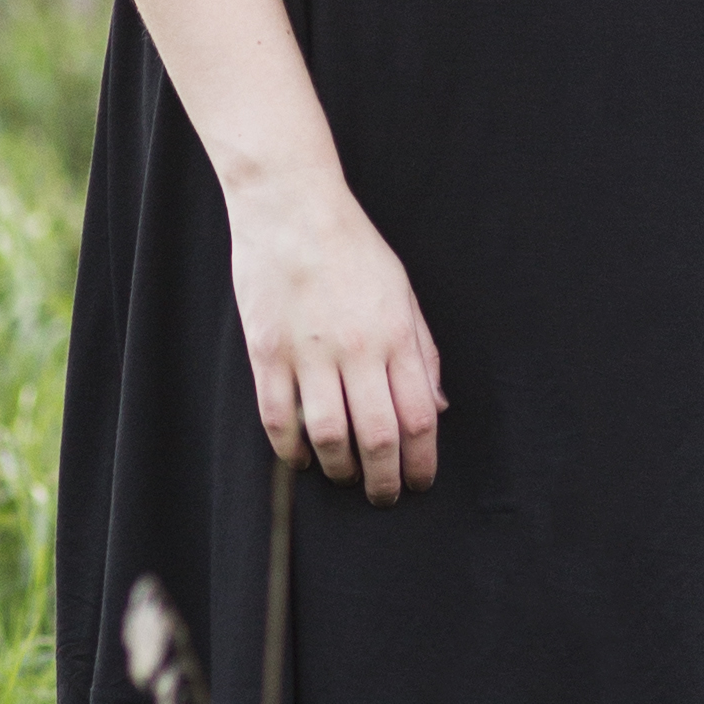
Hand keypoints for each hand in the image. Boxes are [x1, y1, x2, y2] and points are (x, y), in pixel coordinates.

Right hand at [228, 165, 445, 501]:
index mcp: (396, 335)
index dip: (422, 461)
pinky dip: (291, 450)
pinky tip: (302, 458)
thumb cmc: (353, 247)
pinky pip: (278, 418)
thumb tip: (435, 409)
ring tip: (345, 478)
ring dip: (340, 470)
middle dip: (384, 480)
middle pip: (377, 438)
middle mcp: (356, 349)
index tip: (419, 481)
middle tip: (384, 495)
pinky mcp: (267, 351)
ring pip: (328, 436)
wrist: (292, 207)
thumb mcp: (403, 292)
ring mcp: (308, 352)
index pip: (418, 418)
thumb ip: (423, 352)